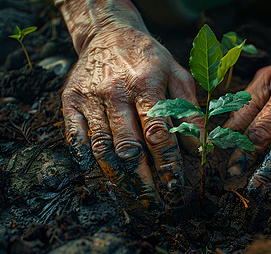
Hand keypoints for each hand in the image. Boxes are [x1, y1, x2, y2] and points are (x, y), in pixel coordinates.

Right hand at [62, 26, 201, 206]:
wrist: (108, 32)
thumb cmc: (149, 58)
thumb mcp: (177, 75)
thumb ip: (189, 111)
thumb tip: (200, 148)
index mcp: (145, 84)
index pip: (158, 133)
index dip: (167, 163)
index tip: (174, 186)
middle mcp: (115, 92)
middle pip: (128, 146)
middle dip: (142, 180)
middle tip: (153, 203)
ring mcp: (89, 98)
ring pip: (101, 147)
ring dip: (116, 177)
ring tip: (130, 197)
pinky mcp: (70, 101)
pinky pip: (75, 138)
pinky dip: (86, 160)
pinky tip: (99, 174)